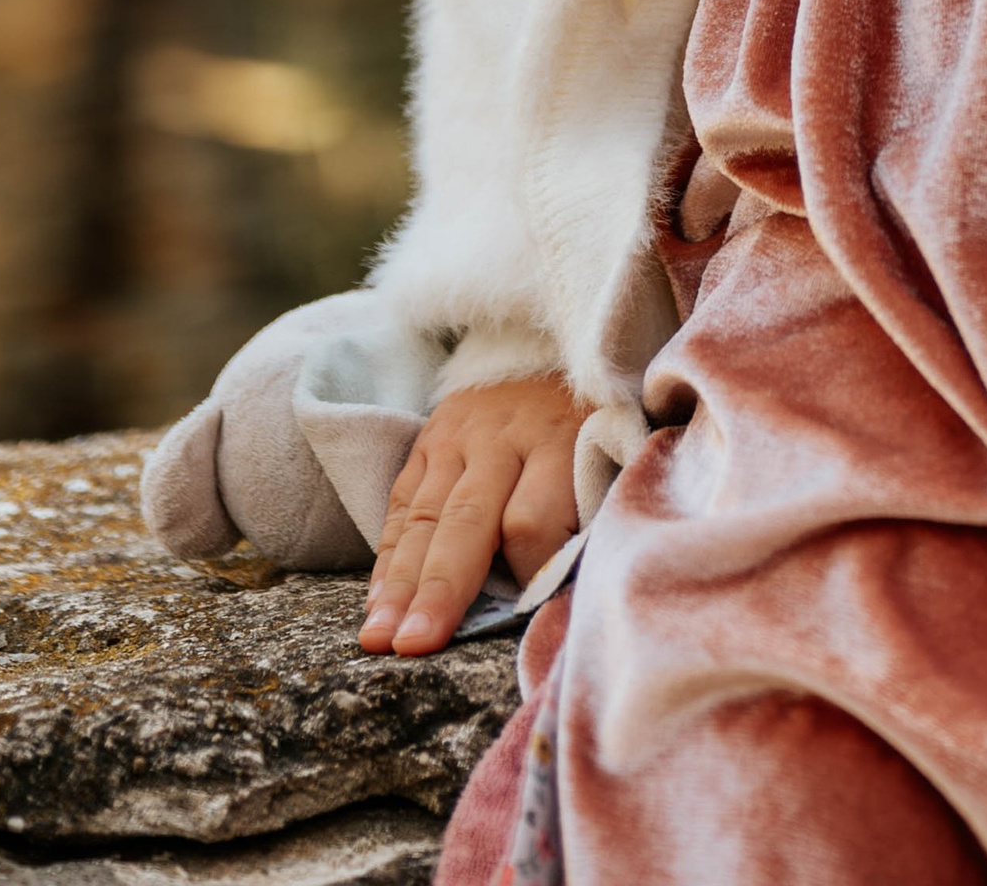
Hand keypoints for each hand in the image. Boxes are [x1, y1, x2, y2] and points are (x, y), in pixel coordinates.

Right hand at [360, 372, 584, 656]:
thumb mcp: (610, 445)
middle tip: (417, 645)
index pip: (532, 520)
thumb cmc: (591, 417)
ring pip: (424, 518)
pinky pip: (401, 504)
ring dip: (400, 583)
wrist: (550, 341)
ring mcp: (456, 436)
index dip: (530, 572)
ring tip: (381, 638)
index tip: (534, 611)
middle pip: (468, 521)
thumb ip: (591, 507)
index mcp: (557, 439)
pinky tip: (377, 603)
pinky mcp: (427, 440)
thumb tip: (572, 589)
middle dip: (442, 589)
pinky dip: (387, 557)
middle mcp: (500, 437)